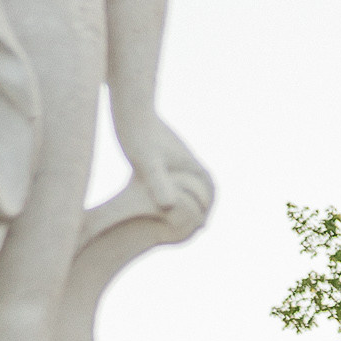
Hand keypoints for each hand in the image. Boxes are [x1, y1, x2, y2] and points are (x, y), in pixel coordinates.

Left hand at [111, 107, 210, 226]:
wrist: (131, 112)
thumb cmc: (139, 138)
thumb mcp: (148, 165)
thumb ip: (159, 185)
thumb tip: (168, 207)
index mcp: (189, 164)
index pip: (209, 187)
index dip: (208, 206)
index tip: (201, 226)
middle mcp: (185, 160)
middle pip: (200, 185)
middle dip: (199, 206)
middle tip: (191, 228)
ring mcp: (173, 157)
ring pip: (185, 181)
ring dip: (185, 199)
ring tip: (174, 218)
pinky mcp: (159, 155)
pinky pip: (170, 176)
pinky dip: (169, 190)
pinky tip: (155, 199)